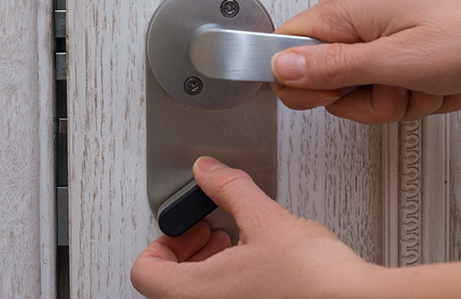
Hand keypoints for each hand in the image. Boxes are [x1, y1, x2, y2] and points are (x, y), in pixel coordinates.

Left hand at [131, 157, 382, 297]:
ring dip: (211, 266)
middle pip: (168, 285)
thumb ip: (229, 189)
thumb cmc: (315, 281)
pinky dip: (233, 283)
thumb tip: (208, 172)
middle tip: (215, 231)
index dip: (163, 241)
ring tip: (242, 245)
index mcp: (194, 294)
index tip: (190, 226)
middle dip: (190, 250)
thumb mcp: (266, 219)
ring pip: (197, 295)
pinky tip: (263, 266)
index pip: (145, 270)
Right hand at [270, 0, 460, 123]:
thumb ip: (331, 68)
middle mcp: (357, 11)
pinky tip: (440, 80)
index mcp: (344, 8)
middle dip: (365, 100)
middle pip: (327, 77)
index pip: (285, 51)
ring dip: (398, 98)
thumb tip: (281, 67)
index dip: (308, 86)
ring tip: (428, 84)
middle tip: (399, 89)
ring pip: (363, 85)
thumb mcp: (396, 63)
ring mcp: (382, 23)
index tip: (344, 93)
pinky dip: (417, 90)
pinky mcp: (404, 35)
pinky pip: (391, 79)